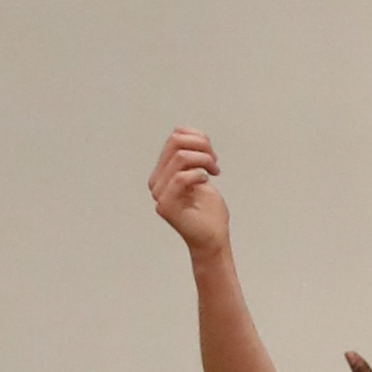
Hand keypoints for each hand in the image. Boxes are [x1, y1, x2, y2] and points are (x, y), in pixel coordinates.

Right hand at [149, 128, 227, 253]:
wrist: (213, 238)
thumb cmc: (209, 211)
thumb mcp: (200, 175)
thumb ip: (191, 156)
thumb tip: (185, 133)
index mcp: (162, 172)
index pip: (175, 137)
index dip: (198, 138)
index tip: (212, 154)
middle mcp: (156, 181)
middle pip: (176, 142)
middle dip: (202, 146)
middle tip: (215, 162)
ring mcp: (159, 194)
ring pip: (181, 157)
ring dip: (204, 160)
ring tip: (214, 170)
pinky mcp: (166, 206)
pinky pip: (181, 178)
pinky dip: (199, 175)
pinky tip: (207, 182)